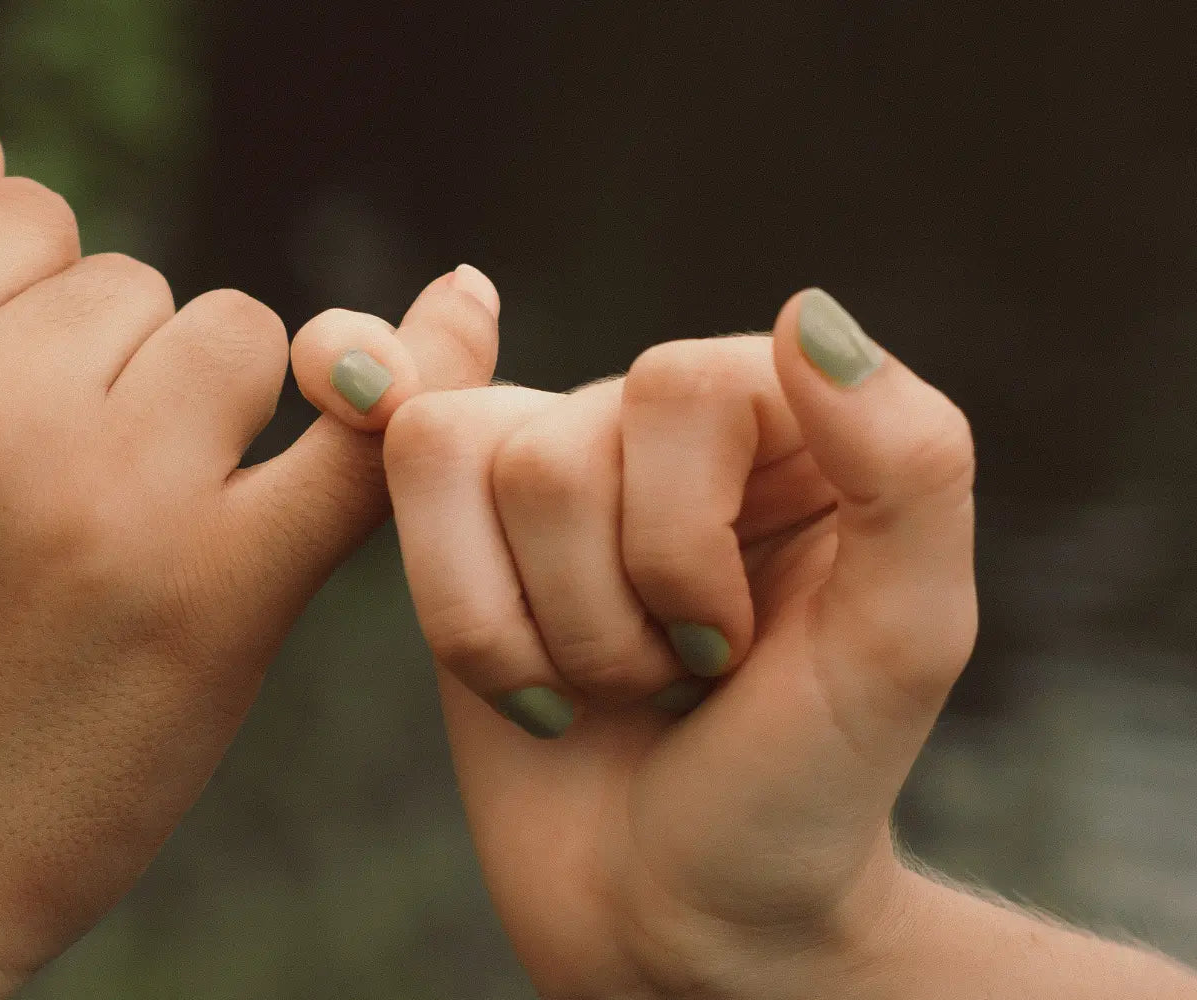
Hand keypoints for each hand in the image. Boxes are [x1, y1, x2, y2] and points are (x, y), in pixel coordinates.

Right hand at [0, 118, 502, 992]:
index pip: (26, 216)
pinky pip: (355, 443)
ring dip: (203, 416)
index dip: (22, 307)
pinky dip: (410, 382)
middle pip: (137, 285)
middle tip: (41, 506)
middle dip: (106, 372)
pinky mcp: (219, 596)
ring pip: (240, 341)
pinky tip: (451, 328)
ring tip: (119, 533)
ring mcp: (114, 499)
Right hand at [294, 289, 976, 997]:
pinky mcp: (464, 517)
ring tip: (614, 682)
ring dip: (542, 631)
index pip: (679, 388)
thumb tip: (807, 312)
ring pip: (465, 463)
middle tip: (678, 678)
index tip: (736, 649)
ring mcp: (557, 459)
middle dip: (610, 616)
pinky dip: (467, 624)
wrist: (684, 913)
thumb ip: (909, 467)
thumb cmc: (801, 788)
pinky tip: (533, 681)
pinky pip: (403, 482)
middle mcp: (666, 420)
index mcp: (791, 418)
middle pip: (557, 449)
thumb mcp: (901, 644)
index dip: (684, 548)